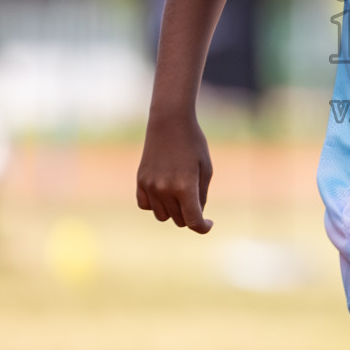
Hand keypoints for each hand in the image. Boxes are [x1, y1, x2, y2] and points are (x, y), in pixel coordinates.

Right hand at [136, 110, 213, 232]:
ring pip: (162, 216)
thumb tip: (195, 217)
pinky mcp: (140, 181)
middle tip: (196, 199)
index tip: (209, 223)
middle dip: (190, 215)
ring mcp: (150, 186)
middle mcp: (165, 190)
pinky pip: (146, 206)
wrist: (169, 122)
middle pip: (179, 220)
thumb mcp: (206, 168)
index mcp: (185, 187)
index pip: (193, 221)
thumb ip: (202, 196)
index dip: (203, 227)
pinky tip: (164, 192)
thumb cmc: (193, 143)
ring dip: (173, 211)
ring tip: (180, 192)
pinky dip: (156, 205)